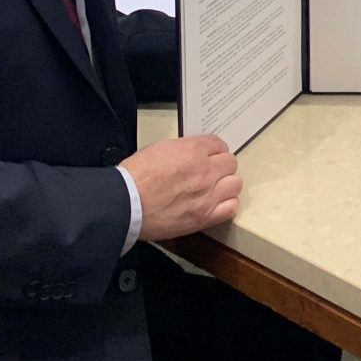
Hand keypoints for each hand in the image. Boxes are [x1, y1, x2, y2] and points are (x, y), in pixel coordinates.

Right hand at [120, 134, 240, 240]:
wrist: (125, 204)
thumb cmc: (136, 175)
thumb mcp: (160, 149)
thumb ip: (184, 149)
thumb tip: (195, 154)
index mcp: (193, 150)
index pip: (219, 144)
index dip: (214, 150)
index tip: (210, 156)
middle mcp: (205, 170)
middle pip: (230, 163)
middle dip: (221, 166)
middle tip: (210, 172)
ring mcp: (207, 195)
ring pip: (235, 184)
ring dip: (226, 184)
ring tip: (214, 189)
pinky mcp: (204, 217)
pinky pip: (231, 207)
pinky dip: (226, 204)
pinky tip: (215, 204)